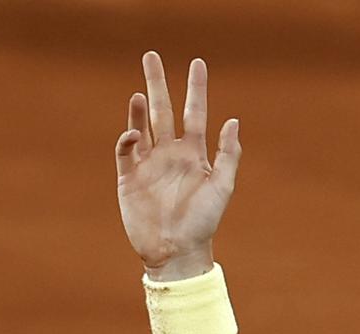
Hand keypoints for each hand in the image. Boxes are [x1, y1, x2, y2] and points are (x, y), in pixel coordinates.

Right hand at [115, 52, 240, 278]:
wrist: (177, 251)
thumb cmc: (203, 222)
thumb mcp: (222, 188)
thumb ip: (229, 155)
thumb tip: (233, 121)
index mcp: (194, 155)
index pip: (195, 113)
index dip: (196, 89)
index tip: (198, 63)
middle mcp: (170, 154)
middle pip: (163, 111)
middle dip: (158, 84)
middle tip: (152, 56)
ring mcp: (148, 164)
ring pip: (141, 126)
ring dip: (139, 106)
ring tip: (139, 88)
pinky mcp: (128, 178)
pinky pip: (125, 151)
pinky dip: (127, 137)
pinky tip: (133, 131)